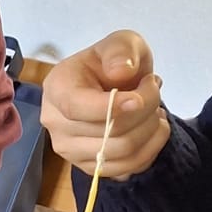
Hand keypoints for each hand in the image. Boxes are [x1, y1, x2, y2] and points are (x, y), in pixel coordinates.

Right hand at [41, 31, 169, 178]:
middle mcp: (55, 123)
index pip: (77, 107)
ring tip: (156, 110)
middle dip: (145, 110)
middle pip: (107, 132)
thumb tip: (120, 72)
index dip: (112, 107)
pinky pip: (126, 169)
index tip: (139, 97)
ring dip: (151, 131)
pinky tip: (152, 129)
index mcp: (57, 88)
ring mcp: (69, 150)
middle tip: (155, 89)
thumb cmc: (113, 63)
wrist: (111, 86)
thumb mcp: (121, 42)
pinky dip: (150, 149)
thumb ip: (121, 50)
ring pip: (120, 152)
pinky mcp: (88, 167)